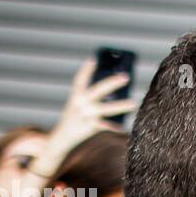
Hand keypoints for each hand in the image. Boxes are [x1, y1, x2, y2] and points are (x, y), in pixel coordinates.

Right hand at [33, 59, 135, 176]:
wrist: (62, 138)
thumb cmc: (75, 119)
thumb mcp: (79, 106)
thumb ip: (92, 99)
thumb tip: (114, 93)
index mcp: (76, 96)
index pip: (80, 79)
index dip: (87, 69)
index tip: (94, 58)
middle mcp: (80, 103)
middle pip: (98, 90)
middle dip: (112, 83)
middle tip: (126, 77)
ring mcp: (85, 115)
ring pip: (105, 109)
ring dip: (120, 106)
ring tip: (134, 103)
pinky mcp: (89, 127)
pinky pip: (105, 126)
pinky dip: (114, 127)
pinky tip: (123, 129)